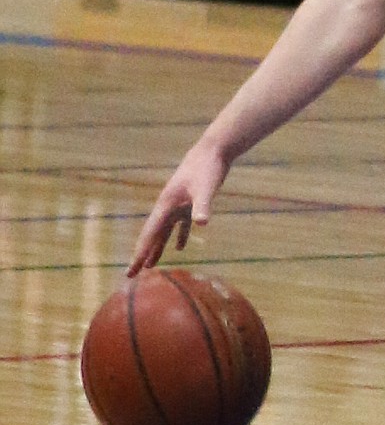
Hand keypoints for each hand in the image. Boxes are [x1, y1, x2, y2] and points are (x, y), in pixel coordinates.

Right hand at [128, 140, 228, 275]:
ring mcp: (178, 204)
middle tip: (132, 274)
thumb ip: (202, 206)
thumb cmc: (207, 168)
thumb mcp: (206, 188)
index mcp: (166, 205)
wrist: (212, 151)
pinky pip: (181, 224)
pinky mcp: (190, 202)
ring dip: (158, 248)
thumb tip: (201, 223)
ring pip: (164, 231)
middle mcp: (168, 206)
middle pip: (152, 235)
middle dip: (142, 254)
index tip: (132, 269)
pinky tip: (180, 248)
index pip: (149, 234)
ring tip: (151, 265)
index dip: (140, 252)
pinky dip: (179, 236)